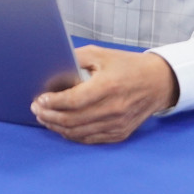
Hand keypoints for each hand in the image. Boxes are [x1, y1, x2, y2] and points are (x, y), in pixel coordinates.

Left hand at [31, 47, 178, 143]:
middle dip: (49, 115)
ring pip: (79, 132)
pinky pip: (90, 139)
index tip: (39, 99)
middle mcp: (113, 109)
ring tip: (44, 117)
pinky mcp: (119, 133)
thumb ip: (75, 58)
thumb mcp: (100, 54)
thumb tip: (50, 65)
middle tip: (36, 108)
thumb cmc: (127, 65)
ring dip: (57, 126)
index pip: (74, 100)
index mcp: (108, 87)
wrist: (157, 82)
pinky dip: (72, 134)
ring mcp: (117, 124)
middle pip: (73, 119)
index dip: (53, 102)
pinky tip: (61, 126)